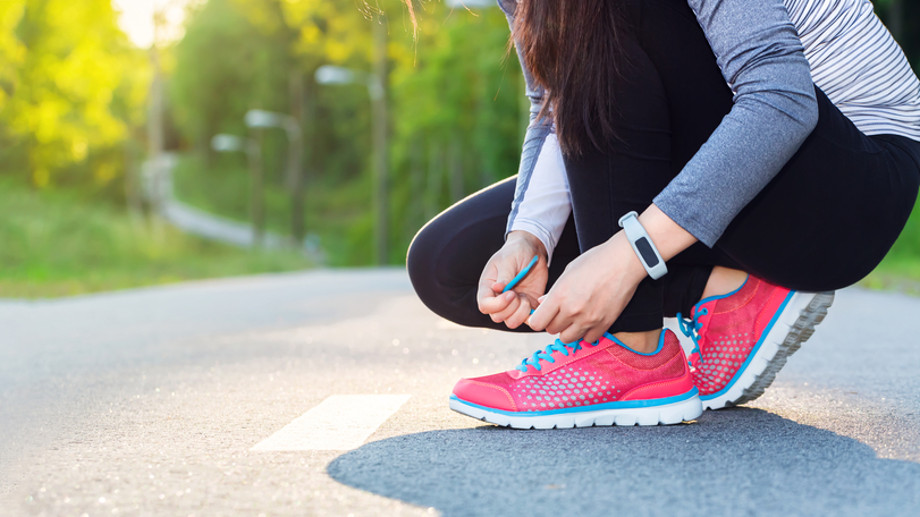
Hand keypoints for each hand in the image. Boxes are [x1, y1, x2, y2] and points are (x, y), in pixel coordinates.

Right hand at [477, 231, 548, 328]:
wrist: (531, 251)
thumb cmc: (515, 252)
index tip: (511, 293)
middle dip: (510, 308)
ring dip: (520, 313)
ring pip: (511, 322)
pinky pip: (527, 319)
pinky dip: (532, 314)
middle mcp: (498, 299)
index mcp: (488, 287)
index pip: (485, 306)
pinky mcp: (526, 307)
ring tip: (526, 299)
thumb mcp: (508, 260)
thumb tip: (497, 288)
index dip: (497, 305)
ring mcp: (512, 305)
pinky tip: (535, 300)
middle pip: (498, 317)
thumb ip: (504, 275)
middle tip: (519, 294)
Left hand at [527, 231, 646, 343]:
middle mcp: (572, 310)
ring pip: (568, 338)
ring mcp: (589, 319)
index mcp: (559, 295)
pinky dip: (587, 332)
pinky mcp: (604, 324)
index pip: (537, 322)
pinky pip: (588, 339)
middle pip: (551, 330)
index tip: (544, 314)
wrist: (624, 261)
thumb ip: (554, 291)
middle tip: (562, 312)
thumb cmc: (596, 261)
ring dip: (569, 330)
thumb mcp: (569, 271)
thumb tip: (543, 304)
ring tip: (576, 317)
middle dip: (554, 322)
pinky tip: (590, 320)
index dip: (538, 319)